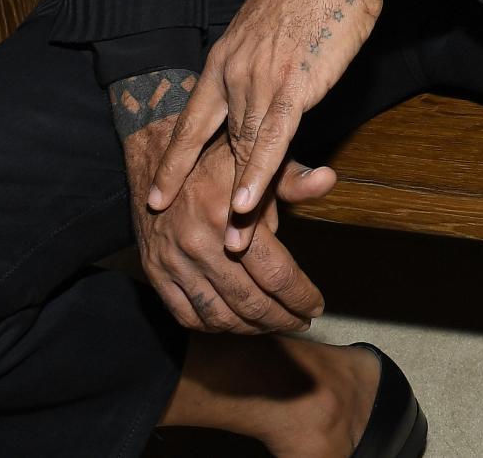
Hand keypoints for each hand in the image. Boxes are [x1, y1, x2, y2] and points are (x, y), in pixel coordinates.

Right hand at [118, 79, 337, 333]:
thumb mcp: (258, 161)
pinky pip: (186, 315)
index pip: (276, 274)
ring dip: (251, 328)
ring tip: (273, 324)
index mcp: (228, 215)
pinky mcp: (154, 271)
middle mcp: (198, 243)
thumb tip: (329, 179)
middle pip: (250, 302)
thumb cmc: (220, 156)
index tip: (317, 306)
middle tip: (301, 321)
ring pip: (219, 316)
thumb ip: (294, 179)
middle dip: (281, 318)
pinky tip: (236, 322)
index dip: (300, 296)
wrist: (159, 154)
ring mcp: (173, 260)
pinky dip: (214, 326)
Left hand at [148, 0, 442, 235]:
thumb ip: (257, 60)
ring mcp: (261, 80)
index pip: (192, 120)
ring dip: (236, 199)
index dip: (175, 159)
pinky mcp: (294, 85)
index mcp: (225, 57)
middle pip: (215, 142)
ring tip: (229, 242)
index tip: (157, 193)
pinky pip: (270, 139)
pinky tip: (244, 203)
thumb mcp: (269, 27)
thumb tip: (256, 80)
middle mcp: (233, 72)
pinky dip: (256, 175)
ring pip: (242, 149)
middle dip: (196, 187)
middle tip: (178, 227)